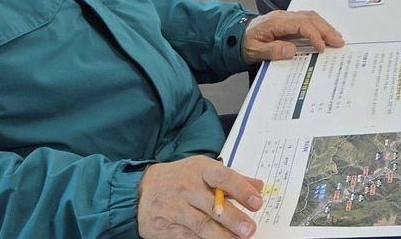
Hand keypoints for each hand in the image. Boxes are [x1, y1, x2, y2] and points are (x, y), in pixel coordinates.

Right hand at [138, 156, 261, 238]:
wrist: (142, 189)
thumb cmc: (180, 178)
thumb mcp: (204, 170)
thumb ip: (233, 180)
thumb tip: (258, 187)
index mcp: (199, 169)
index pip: (223, 177)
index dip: (241, 190)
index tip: (257, 202)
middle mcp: (186, 188)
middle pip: (212, 205)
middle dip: (233, 219)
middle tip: (249, 229)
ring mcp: (174, 208)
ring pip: (200, 224)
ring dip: (221, 235)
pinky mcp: (165, 227)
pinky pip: (188, 237)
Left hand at [241, 10, 343, 64]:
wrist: (235, 38)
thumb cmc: (244, 44)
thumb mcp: (254, 51)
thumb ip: (272, 51)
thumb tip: (291, 50)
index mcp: (275, 22)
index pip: (300, 24)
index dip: (313, 35)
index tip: (322, 47)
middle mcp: (282, 16)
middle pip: (310, 18)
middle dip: (326, 30)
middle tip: (338, 42)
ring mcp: (286, 17)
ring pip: (311, 16)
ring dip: (325, 26)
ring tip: (337, 38)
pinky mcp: (288, 21)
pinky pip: (307, 19)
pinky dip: (319, 25)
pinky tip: (325, 33)